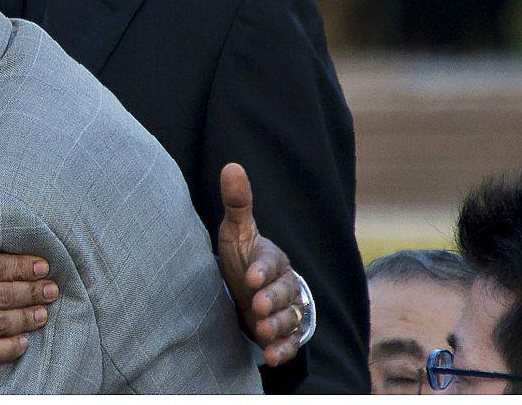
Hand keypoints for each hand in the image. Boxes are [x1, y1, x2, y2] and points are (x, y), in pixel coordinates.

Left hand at [217, 162, 304, 366]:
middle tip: (257, 307)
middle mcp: (283, 284)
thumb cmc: (243, 256)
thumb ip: (237, 203)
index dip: (262, 270)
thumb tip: (232, 166)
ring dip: (277, 326)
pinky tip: (271, 355)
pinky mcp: (281, 332)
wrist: (249, 288)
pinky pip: (289, 342)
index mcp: (272, 258)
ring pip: (289, 318)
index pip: (270, 263)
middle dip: (273, 300)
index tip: (250, 277)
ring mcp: (284, 310)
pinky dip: (282, 349)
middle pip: (285, 293)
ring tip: (262, 331)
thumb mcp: (237, 231)